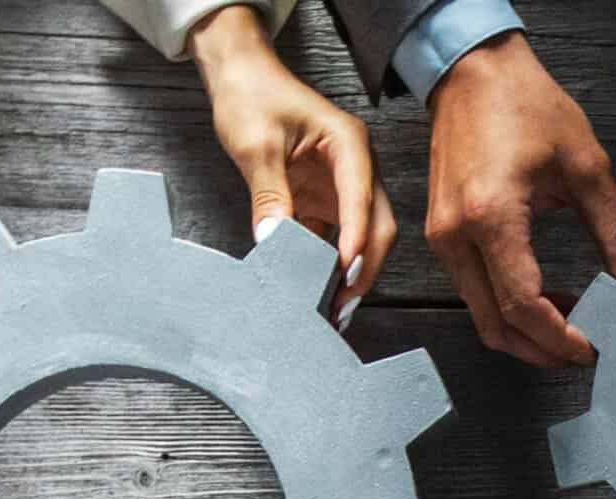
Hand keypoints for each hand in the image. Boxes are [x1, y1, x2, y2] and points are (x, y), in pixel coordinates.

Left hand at [189, 6, 394, 325]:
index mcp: (349, 145)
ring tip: (331, 307)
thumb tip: (274, 241)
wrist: (239, 74)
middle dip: (364, 267)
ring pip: (360, 235)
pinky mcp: (323, 197)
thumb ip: (269, 194)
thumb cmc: (252, 95)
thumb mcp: (256, 145)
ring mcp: (342, 183)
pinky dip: (325, 262)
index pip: (362, 200)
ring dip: (348, 271)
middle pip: (377, 225)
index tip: (344, 275)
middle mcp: (355, 166)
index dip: (356, 241)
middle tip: (343, 305)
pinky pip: (332, 236)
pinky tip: (312, 287)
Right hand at [424, 33, 615, 366]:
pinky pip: (472, 289)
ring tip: (568, 323)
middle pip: (494, 324)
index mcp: (491, 216)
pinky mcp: (442, 234)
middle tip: (581, 352)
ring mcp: (443, 237)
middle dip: (540, 349)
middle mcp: (457, 234)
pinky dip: (506, 305)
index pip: (523, 305)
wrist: (472, 71)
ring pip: (480, 313)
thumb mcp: (585, 166)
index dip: (559, 337)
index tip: (591, 347)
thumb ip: (615, 231)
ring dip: (523, 330)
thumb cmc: (522, 102)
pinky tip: (542, 294)